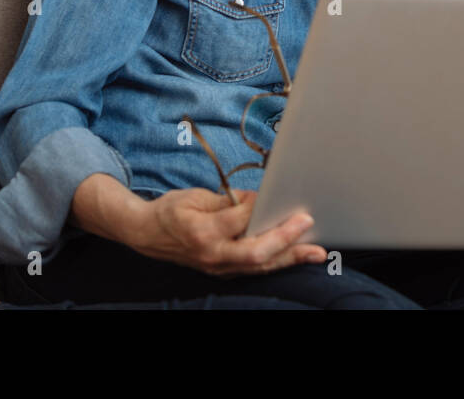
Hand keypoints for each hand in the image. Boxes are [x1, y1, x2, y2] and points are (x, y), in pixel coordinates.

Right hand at [72, 175, 327, 276]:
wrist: (147, 235)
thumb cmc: (171, 211)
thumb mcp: (195, 197)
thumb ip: (226, 201)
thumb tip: (257, 200)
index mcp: (202, 232)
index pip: (239, 220)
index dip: (257, 205)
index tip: (272, 193)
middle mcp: (212, 255)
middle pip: (255, 253)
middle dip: (285, 239)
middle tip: (307, 223)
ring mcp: (218, 267)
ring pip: (260, 266)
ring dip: (290, 258)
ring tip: (317, 252)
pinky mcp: (223, 271)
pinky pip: (255, 269)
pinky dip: (277, 262)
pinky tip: (296, 256)